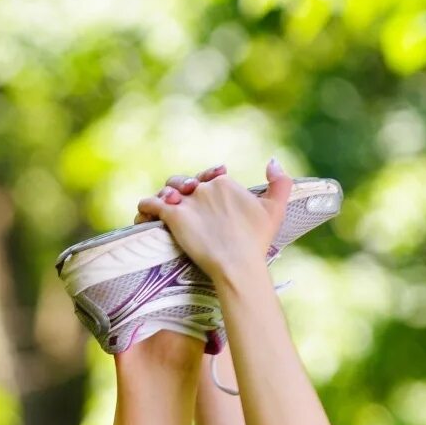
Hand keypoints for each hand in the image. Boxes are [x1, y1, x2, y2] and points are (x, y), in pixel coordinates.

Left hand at [136, 158, 290, 282]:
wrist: (238, 264)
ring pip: (167, 190)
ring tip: (166, 207)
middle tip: (185, 204)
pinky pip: (151, 204)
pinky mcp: (173, 216)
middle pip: (186, 183)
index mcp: (225, 182)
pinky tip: (145, 212)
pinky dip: (146, 206)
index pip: (208, 177)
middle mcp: (205, 187)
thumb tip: (273, 160)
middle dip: (183, 191)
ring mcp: (188, 201)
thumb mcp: (275, 209)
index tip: (206, 200)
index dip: (205, 186)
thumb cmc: (256, 241)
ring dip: (165, 196)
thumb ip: (280, 182)